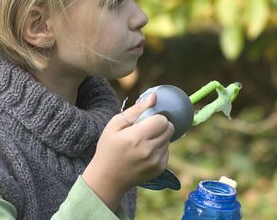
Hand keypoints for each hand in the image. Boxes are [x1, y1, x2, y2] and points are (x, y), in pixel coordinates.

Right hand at [82, 93, 174, 210]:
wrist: (107, 179)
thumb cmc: (108, 148)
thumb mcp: (115, 125)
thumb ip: (136, 110)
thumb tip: (154, 97)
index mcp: (136, 137)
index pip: (162, 120)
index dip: (156, 117)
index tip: (147, 120)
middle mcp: (148, 151)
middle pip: (169, 128)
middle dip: (161, 125)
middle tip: (147, 128)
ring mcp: (155, 161)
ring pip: (169, 139)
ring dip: (160, 137)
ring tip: (144, 142)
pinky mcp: (159, 168)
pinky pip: (167, 151)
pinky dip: (159, 148)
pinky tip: (145, 152)